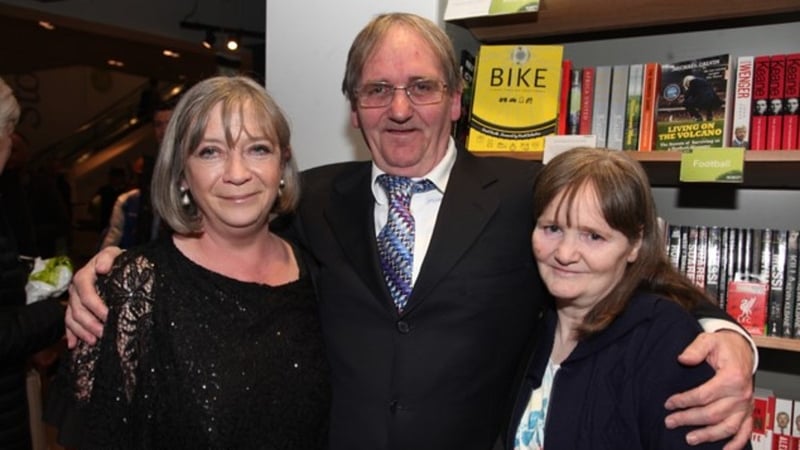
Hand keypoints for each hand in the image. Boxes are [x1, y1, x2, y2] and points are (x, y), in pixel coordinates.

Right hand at [65, 247, 122, 347]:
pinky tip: (74, 345)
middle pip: (78, 309)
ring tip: (93, 341)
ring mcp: (74, 299)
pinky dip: (71, 334)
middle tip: (103, 333)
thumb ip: (108, 258)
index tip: (108, 316)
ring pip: (72, 318)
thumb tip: (101, 268)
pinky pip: (69, 322)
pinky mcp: (75, 307)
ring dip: (81, 331)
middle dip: (90, 323)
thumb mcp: (115, 254)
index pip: (86, 293)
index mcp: (84, 275)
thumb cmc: (116, 260)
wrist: (114, 263)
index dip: (95, 306)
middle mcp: (76, 288)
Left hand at [664, 331, 753, 448]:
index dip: (684, 401)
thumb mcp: (708, 340)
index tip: (669, 404)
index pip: (704, 395)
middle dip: (689, 419)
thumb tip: (683, 359)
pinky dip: (736, 444)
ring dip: (708, 435)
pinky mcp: (748, 412)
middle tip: (670, 422)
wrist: (741, 349)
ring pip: (727, 426)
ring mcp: (746, 405)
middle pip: (712, 413)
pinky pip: (745, 431)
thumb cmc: (723, 346)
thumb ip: (695, 349)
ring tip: (689, 439)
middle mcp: (741, 394)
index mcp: (732, 377)